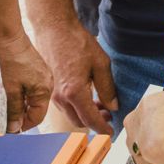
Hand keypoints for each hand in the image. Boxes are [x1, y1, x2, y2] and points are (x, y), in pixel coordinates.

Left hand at [0, 31, 52, 132]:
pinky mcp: (36, 70)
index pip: (37, 117)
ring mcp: (43, 76)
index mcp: (45, 90)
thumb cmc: (10, 60)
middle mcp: (47, 84)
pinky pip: (30, 88)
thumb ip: (14, 110)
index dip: (22, 125)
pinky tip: (9, 91)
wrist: (9, 36)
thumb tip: (15, 128)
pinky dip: (20, 94)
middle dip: (20, 115)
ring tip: (4, 104)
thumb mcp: (10, 89)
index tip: (8, 128)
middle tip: (4, 118)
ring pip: (31, 99)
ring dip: (19, 104)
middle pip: (35, 108)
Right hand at [33, 18, 116, 133]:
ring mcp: (52, 95)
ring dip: (86, 114)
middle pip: (79, 121)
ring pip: (71, 114)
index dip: (103, 129)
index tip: (112, 133)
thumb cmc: (77, 43)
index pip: (90, 119)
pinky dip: (77, 107)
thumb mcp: (101, 63)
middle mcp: (60, 97)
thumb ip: (108, 88)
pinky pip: (65, 106)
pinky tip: (88, 96)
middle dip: (95, 121)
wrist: (54, 30)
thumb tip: (113, 106)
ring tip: (101, 104)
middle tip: (109, 115)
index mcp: (74, 92)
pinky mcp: (49, 90)